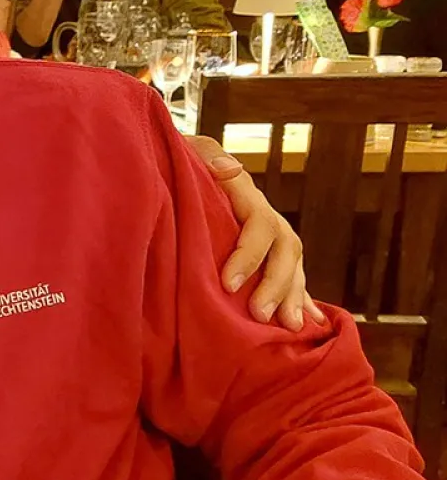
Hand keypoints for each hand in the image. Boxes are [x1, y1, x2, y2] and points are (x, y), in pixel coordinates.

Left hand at [184, 135, 324, 331]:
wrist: (167, 164)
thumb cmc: (171, 161)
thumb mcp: (184, 151)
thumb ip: (206, 154)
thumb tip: (231, 168)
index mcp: (243, 192)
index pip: (260, 224)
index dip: (249, 255)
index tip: (228, 285)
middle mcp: (261, 213)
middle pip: (285, 248)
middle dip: (276, 285)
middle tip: (260, 316)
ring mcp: (266, 232)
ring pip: (293, 263)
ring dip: (293, 296)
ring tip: (291, 328)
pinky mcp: (263, 250)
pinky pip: (290, 274)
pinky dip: (301, 297)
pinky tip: (311, 323)